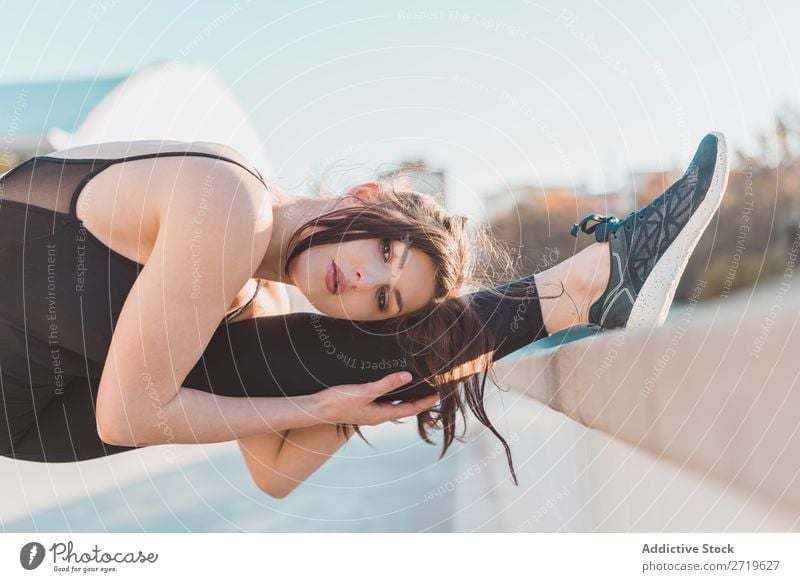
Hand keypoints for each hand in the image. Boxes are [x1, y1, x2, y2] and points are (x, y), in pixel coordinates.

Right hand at [312, 372, 439, 426]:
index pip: (409, 410)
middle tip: (431, 391)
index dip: (425, 403)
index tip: (438, 395)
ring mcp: (369, 412)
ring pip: (393, 405)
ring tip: (416, 388)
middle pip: (403, 409)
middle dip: (418, 401)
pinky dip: (392, 395)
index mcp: (380, 415)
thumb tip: (407, 377)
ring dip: (405, 398)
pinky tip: (392, 387)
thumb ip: (386, 384)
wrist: (316, 409)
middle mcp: (377, 415)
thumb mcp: (365, 391)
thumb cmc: (339, 401)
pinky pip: (383, 401)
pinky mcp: (361, 406)